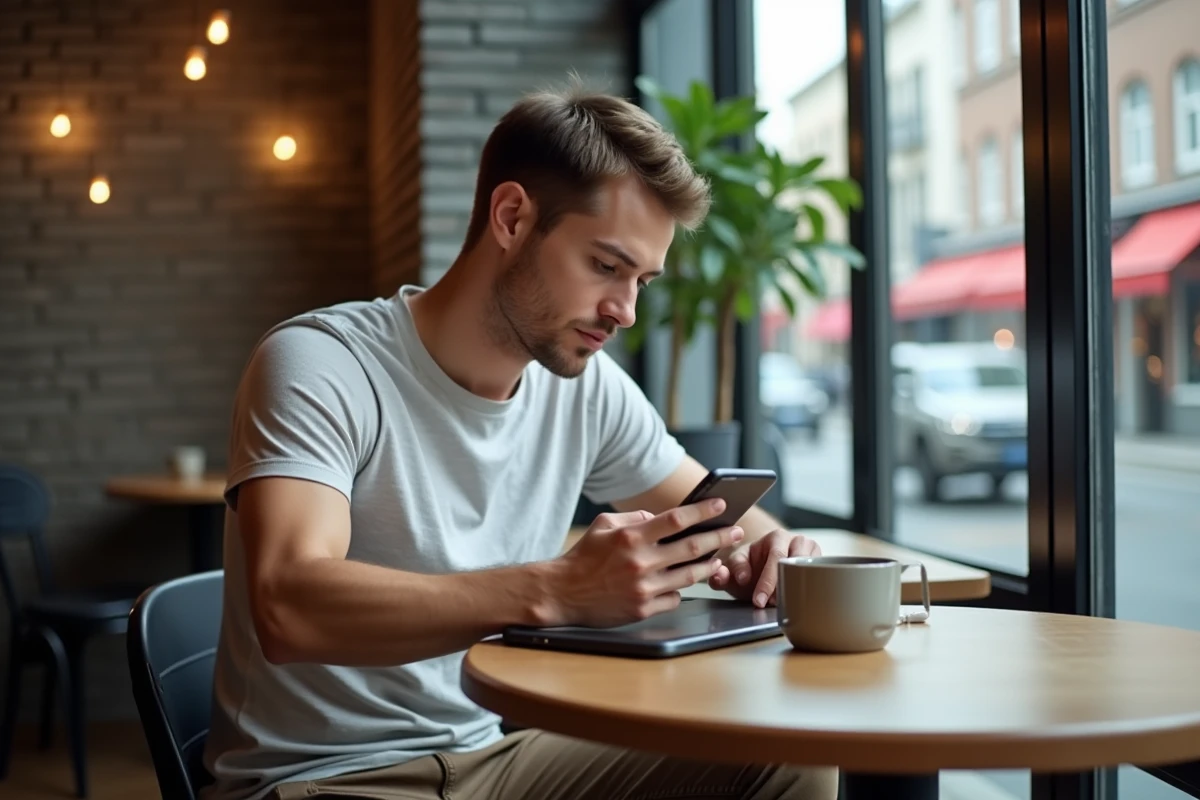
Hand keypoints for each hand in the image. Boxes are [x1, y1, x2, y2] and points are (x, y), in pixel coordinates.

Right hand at [546, 501, 745, 627]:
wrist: (562, 593)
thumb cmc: (583, 557)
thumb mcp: (604, 525)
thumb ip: (634, 518)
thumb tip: (659, 518)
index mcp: (631, 537)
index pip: (677, 519)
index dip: (703, 511)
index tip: (722, 505)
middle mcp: (640, 562)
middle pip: (692, 548)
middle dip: (719, 538)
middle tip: (736, 532)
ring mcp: (643, 588)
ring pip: (690, 576)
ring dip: (709, 566)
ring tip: (719, 558)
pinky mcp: (643, 609)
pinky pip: (674, 597)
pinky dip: (681, 589)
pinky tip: (683, 583)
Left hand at [708, 529, 820, 607]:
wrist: (767, 571)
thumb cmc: (751, 568)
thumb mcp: (735, 569)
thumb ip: (723, 573)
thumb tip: (721, 574)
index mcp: (777, 537)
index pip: (777, 557)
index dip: (767, 581)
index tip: (758, 600)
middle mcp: (798, 543)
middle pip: (797, 565)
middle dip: (782, 588)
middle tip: (770, 606)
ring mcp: (813, 556)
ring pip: (811, 573)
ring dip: (798, 590)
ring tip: (784, 605)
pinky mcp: (821, 570)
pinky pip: (821, 581)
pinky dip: (811, 592)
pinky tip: (800, 603)